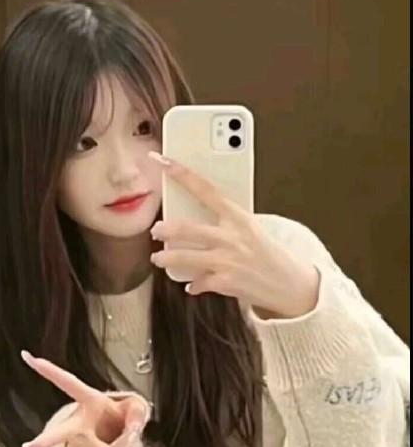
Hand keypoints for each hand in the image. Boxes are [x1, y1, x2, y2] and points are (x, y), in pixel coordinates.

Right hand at [20, 351, 173, 446]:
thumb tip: (132, 433)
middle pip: (62, 433)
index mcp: (89, 400)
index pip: (69, 383)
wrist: (121, 434)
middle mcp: (78, 423)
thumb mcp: (136, 407)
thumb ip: (136, 415)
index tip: (32, 358)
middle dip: (46, 441)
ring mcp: (80, 444)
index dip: (50, 371)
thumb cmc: (123, 415)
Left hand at [148, 151, 319, 318]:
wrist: (291, 283)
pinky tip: (191, 284)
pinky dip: (192, 284)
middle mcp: (231, 237)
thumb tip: (197, 215)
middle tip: (156, 229)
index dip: (182, 174)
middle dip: (165, 229)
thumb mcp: (250, 228)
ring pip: (185, 257)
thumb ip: (225, 220)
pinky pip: (198, 282)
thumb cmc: (268, 253)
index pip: (206, 190)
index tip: (164, 162)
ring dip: (167, 257)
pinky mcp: (225, 283)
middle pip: (188, 228)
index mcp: (238, 217)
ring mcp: (227, 261)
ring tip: (158, 257)